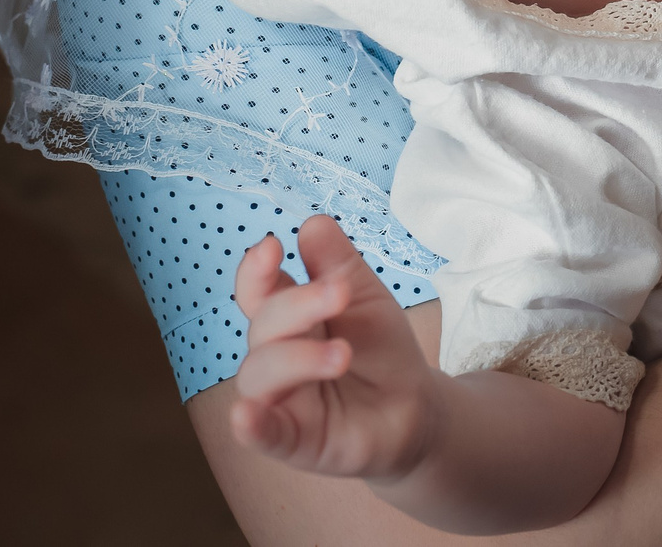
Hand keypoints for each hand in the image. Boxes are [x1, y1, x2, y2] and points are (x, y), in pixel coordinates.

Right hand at [229, 214, 440, 481]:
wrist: (416, 406)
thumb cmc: (380, 349)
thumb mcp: (366, 298)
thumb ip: (338, 263)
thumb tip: (312, 222)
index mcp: (289, 318)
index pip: (258, 290)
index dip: (255, 270)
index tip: (271, 247)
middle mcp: (274, 356)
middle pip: (264, 325)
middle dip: (298, 306)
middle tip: (340, 293)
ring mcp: (280, 399)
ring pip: (259, 374)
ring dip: (295, 358)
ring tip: (341, 354)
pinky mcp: (293, 439)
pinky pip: (261, 434)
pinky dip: (251, 425)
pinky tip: (245, 415)